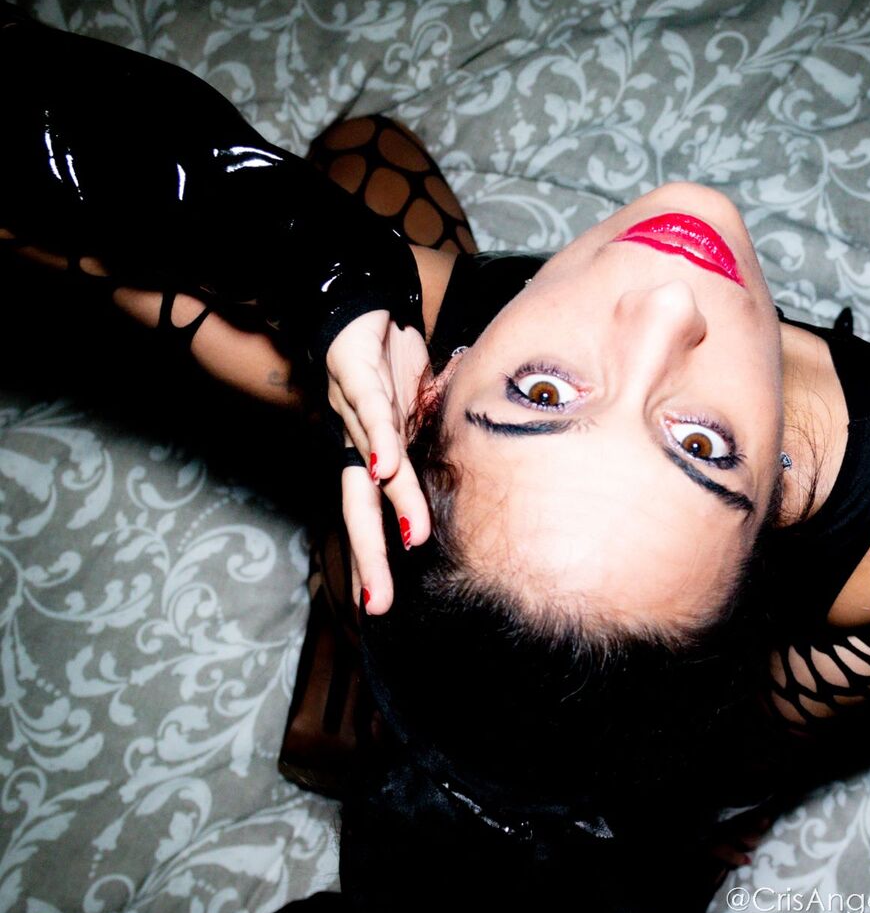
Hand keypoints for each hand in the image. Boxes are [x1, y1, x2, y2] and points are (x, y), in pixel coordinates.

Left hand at [325, 309, 431, 614]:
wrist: (360, 306)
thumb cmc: (390, 364)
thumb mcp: (417, 413)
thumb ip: (431, 447)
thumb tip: (472, 475)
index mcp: (373, 458)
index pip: (369, 516)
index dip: (370, 560)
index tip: (376, 606)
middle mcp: (358, 444)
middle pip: (359, 510)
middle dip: (369, 558)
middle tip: (379, 605)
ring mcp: (354, 414)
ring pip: (371, 468)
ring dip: (392, 505)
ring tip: (412, 539)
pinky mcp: (357, 377)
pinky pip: (371, 414)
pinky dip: (380, 441)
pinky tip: (387, 467)